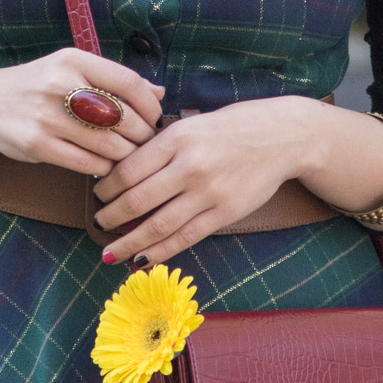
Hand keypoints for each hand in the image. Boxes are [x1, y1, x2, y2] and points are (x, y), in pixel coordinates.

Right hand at [0, 48, 161, 176]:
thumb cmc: (39, 85)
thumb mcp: (71, 69)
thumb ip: (114, 80)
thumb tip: (159, 93)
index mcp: (73, 61)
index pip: (129, 83)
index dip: (150, 106)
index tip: (155, 119)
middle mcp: (60, 84)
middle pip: (123, 118)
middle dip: (142, 135)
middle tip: (145, 144)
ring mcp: (47, 116)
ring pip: (108, 144)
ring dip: (126, 155)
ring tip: (128, 155)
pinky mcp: (37, 145)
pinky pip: (86, 162)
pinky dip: (103, 166)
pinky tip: (105, 164)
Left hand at [93, 100, 303, 263]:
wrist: (283, 136)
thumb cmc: (233, 126)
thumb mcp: (192, 123)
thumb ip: (162, 146)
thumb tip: (123, 172)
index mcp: (178, 138)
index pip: (129, 169)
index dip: (107, 187)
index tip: (98, 194)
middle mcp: (191, 166)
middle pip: (137, 200)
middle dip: (111, 216)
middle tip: (99, 222)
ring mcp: (209, 193)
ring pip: (158, 226)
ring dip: (130, 242)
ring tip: (110, 252)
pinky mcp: (224, 213)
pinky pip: (185, 238)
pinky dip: (160, 252)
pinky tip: (143, 259)